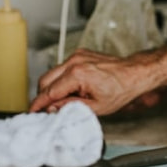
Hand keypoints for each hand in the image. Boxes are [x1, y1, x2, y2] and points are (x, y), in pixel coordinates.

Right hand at [29, 49, 150, 115]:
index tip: (33, 111)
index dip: (39, 104)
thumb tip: (53, 108)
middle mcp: (74, 62)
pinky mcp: (79, 54)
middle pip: (45, 80)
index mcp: (77, 74)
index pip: (49, 91)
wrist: (133, 74)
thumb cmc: (120, 89)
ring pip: (52, 73)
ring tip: (67, 99)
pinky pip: (62, 68)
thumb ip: (70, 107)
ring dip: (53, 87)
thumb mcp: (96, 107)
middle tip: (47, 108)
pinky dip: (62, 79)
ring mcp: (76, 56)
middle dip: (43, 96)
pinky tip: (73, 88)